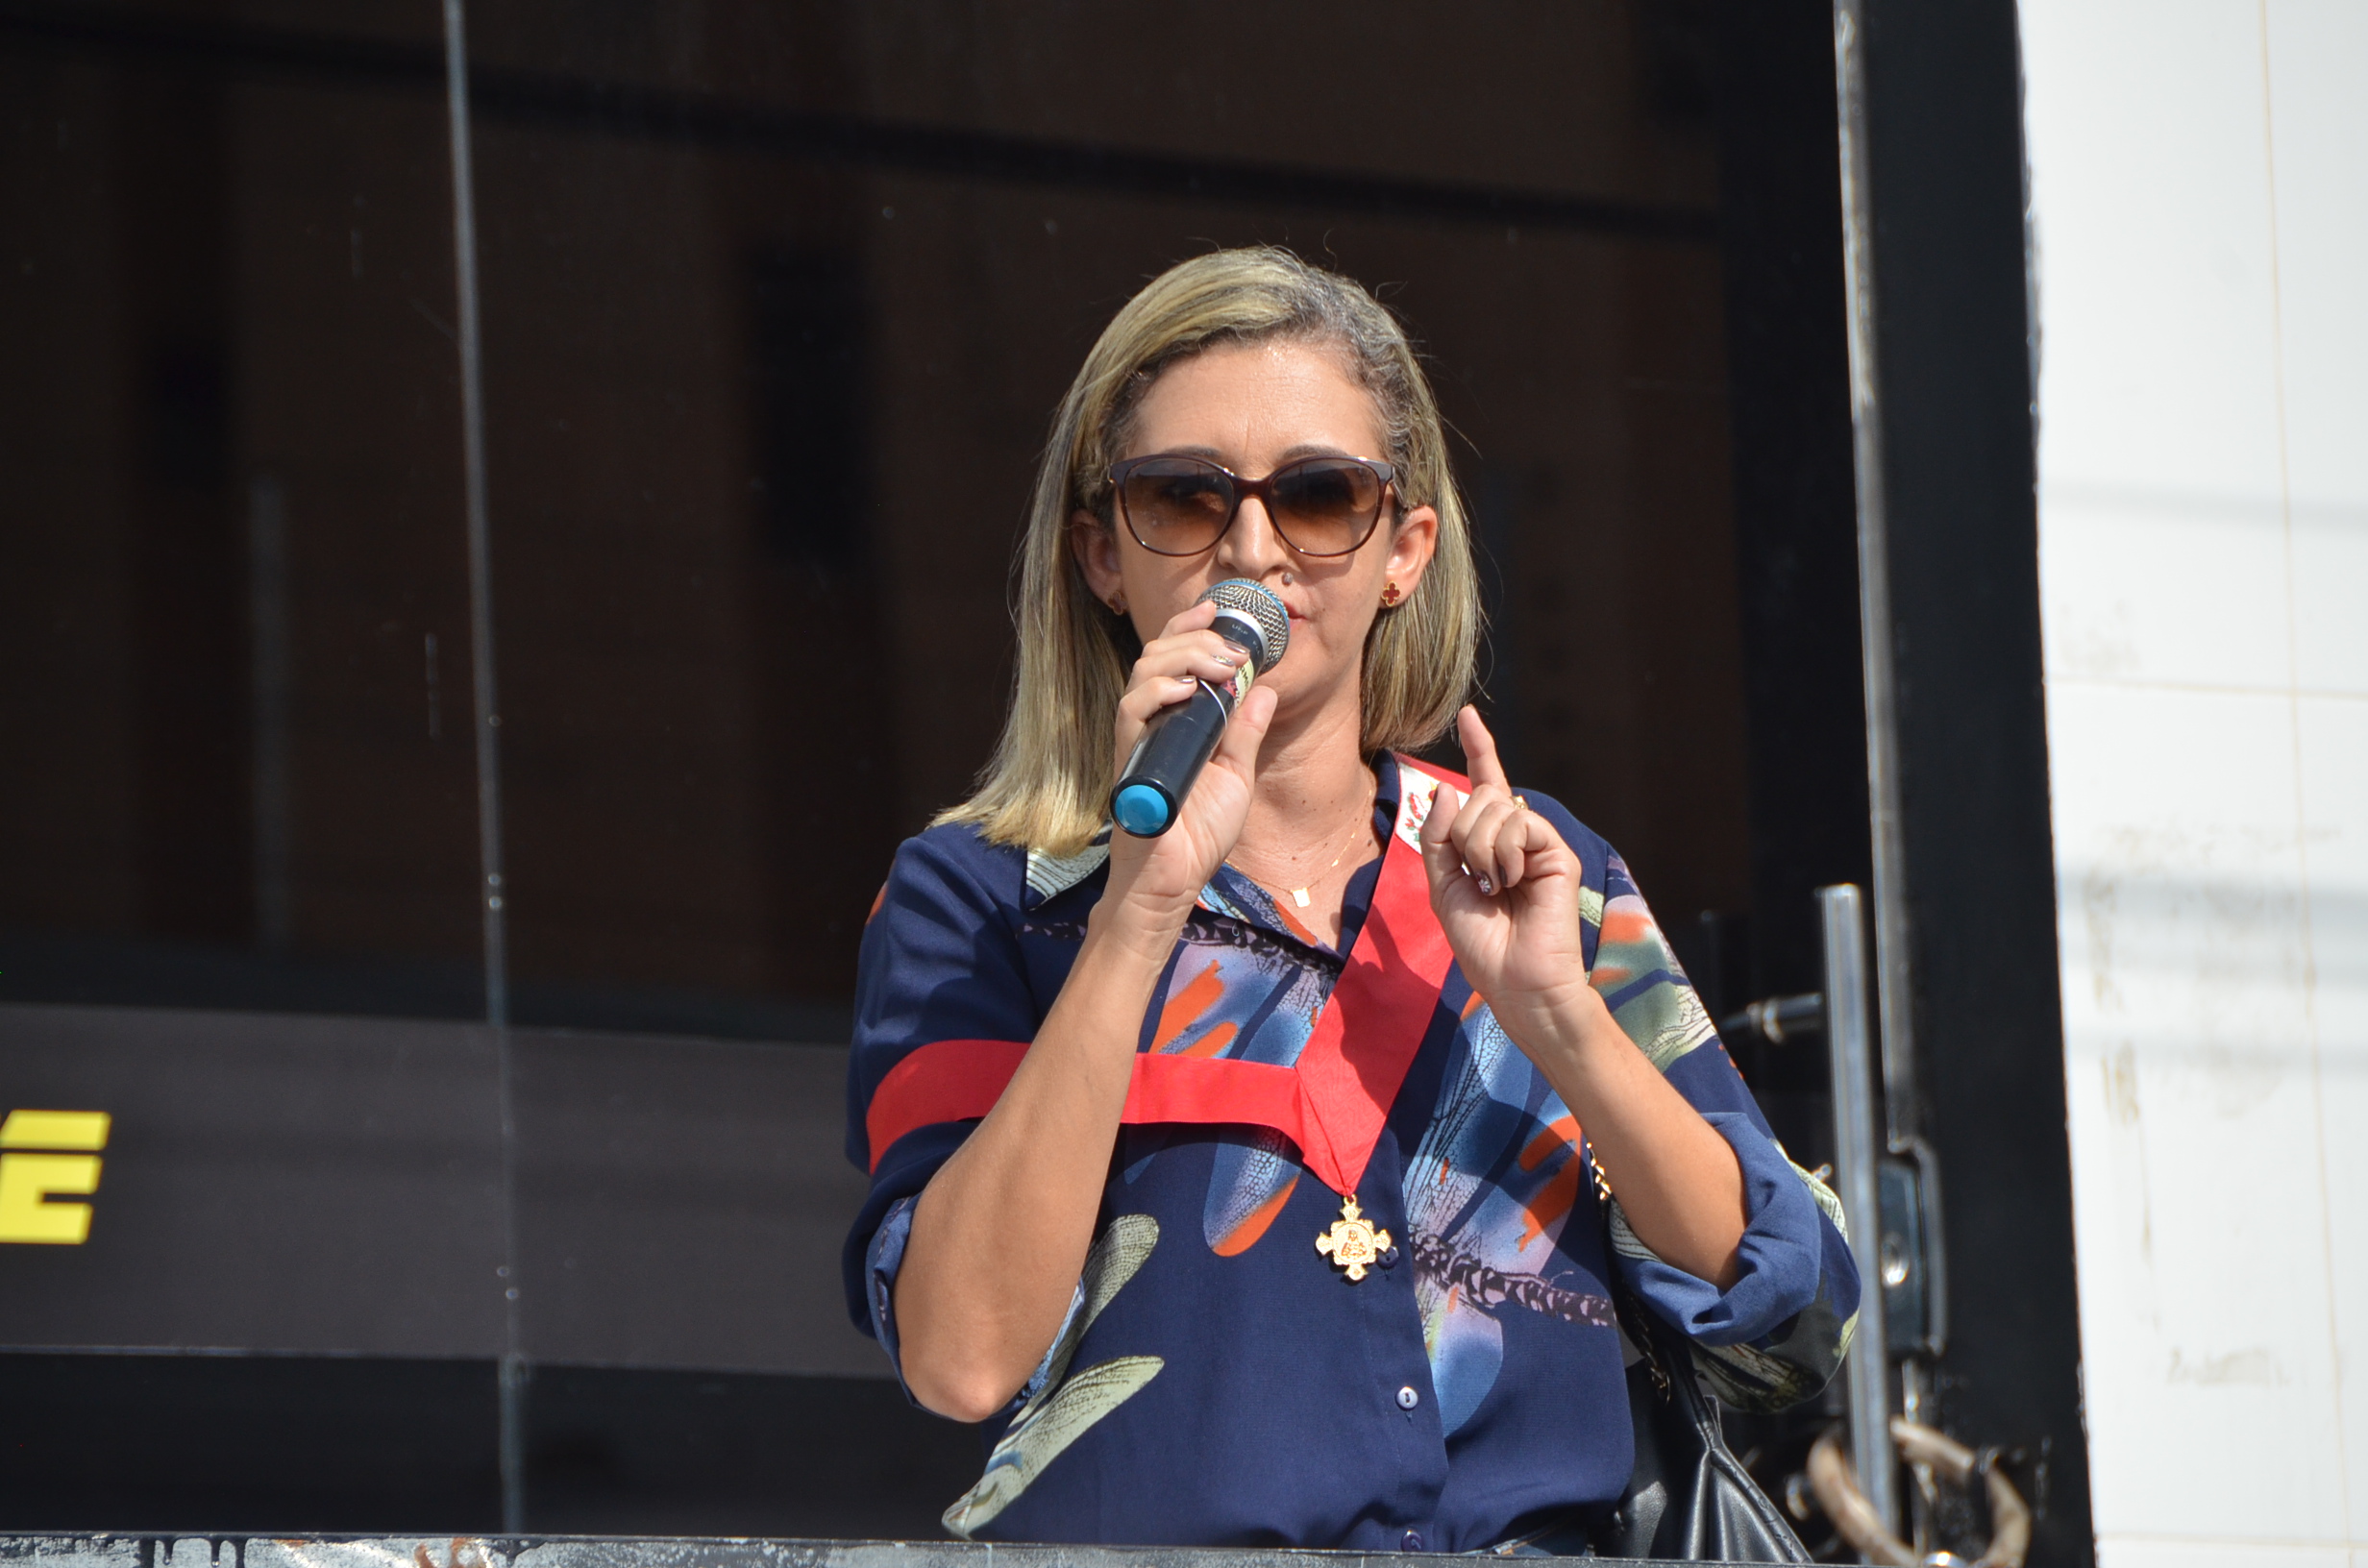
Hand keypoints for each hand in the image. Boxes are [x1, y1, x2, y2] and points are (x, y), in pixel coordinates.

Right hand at [1101, 601, 1276, 933]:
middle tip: (1232, 647)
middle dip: (1195, 638)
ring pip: (1142, 673)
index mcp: (1176, 722)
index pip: (1172, 660)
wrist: (1172, 882)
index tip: (1217, 610)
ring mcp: (1137, 739)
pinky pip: (1131, 710)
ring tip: (1220, 664)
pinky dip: (1157, 690)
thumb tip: (1264, 690)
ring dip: (1183, 657)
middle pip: (1156, 655)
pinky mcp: (1128, 759)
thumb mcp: (1236, 775)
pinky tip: (1186, 689)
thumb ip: (1246, 733)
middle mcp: (1151, 723)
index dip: (1189, 628)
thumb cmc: (1197, 834)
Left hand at [1418, 706, 1596, 1051]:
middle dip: (1461, 835)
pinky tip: (1510, 881)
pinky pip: (1518, 823)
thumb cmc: (1481, 944)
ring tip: (1494, 885)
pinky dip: (1503, 852)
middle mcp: (1516, 837)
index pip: (1484, 786)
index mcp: (1489, 844)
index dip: (1478, 749)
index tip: (1468, 715)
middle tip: (1476, 879)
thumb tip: (1449, 789)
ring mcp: (1538, 843)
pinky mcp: (1558, 852)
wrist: (1516, 983)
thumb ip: (1438, 838)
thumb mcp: (1443, 887)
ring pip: (1494, 806)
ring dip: (1479, 848)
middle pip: (1477, 796)